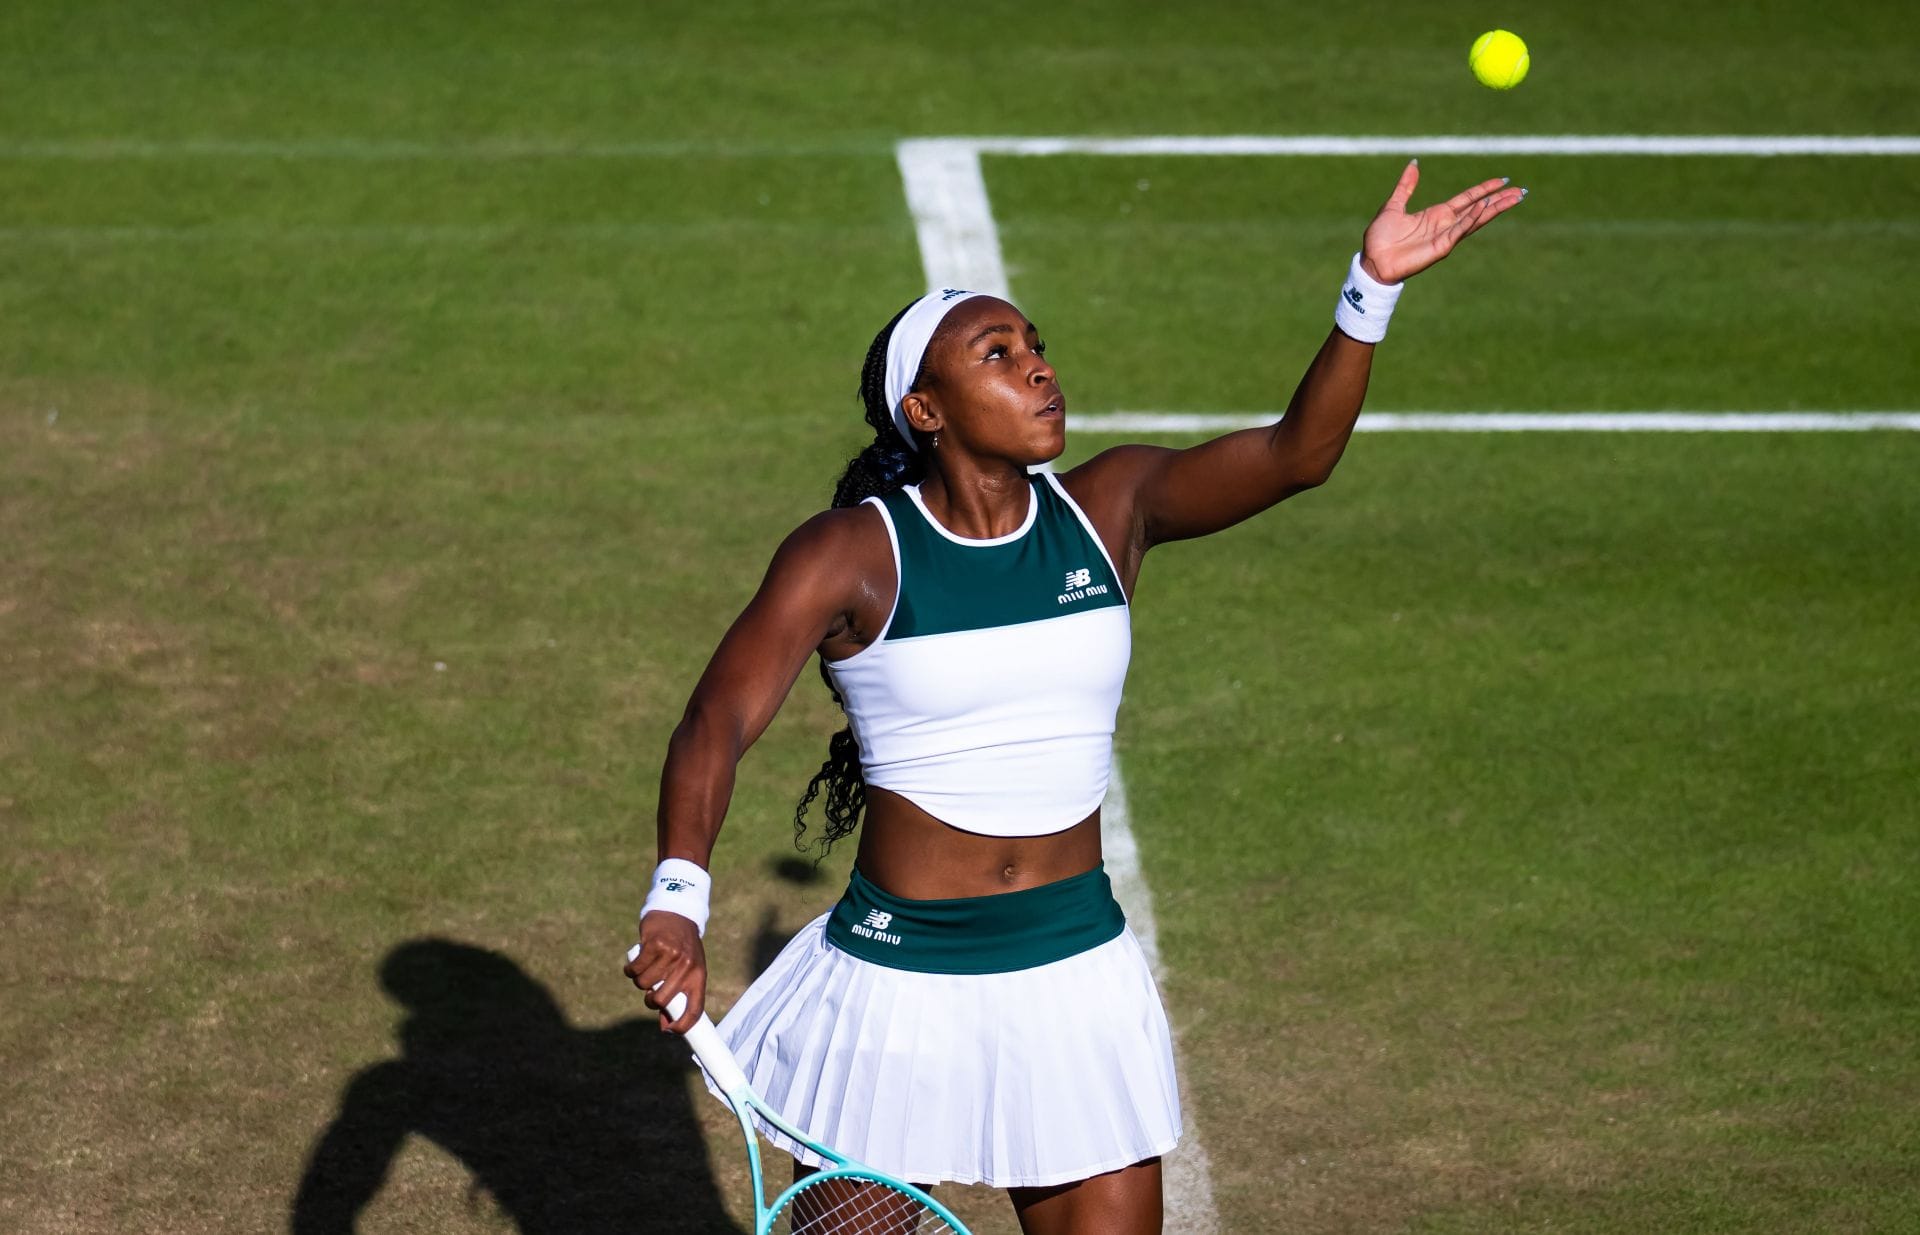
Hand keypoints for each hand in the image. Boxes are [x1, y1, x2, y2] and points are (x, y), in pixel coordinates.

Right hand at [625, 910, 705, 1033]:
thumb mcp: (686, 970)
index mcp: (698, 976)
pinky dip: (631, 969)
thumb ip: (676, 996)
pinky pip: (635, 969)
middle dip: (650, 1001)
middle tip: (649, 991)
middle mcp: (687, 966)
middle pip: (661, 1000)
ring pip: (644, 984)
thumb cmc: (682, 948)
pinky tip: (635, 963)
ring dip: (640, 981)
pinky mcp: (654, 944)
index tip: (671, 1031)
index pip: (694, 1008)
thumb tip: (665, 1028)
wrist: (676, 914)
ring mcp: (671, 955)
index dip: (683, 1025)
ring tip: (646, 969)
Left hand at [1360, 161, 1525, 284]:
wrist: (1372, 261)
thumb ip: (1406, 186)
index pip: (1467, 199)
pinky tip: (1484, 208)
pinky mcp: (1441, 247)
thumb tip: (1414, 164)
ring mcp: (1445, 236)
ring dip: (1494, 209)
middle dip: (1500, 200)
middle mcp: (1445, 225)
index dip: (1484, 189)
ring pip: (1476, 219)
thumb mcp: (1394, 205)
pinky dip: (1472, 219)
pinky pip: (1460, 230)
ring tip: (1514, 198)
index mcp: (1436, 215)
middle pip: (1479, 209)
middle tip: (1522, 191)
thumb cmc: (1380, 238)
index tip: (1503, 181)